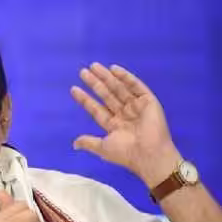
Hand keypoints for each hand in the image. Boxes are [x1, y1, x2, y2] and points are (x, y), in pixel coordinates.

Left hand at [70, 63, 182, 187]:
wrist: (148, 154)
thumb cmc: (126, 154)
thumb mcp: (103, 148)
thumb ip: (89, 142)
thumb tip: (74, 144)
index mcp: (114, 125)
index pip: (96, 109)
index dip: (85, 99)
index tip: (74, 88)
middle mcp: (124, 114)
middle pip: (106, 95)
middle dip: (95, 83)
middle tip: (82, 72)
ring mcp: (136, 107)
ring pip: (118, 88)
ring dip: (106, 77)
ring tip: (93, 66)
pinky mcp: (148, 101)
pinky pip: (136, 86)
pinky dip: (125, 77)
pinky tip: (114, 69)